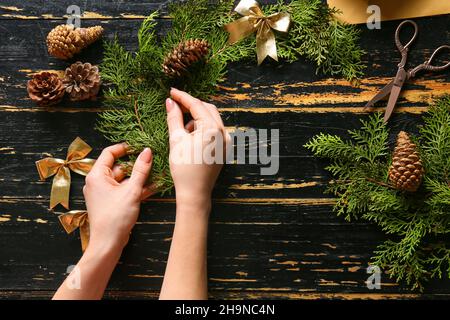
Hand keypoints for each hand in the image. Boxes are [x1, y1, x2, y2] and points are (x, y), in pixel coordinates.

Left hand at [83, 144, 153, 252]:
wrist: (108, 244)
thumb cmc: (116, 217)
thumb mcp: (131, 191)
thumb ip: (141, 170)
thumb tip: (147, 151)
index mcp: (97, 176)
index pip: (109, 153)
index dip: (125, 148)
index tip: (140, 147)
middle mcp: (97, 182)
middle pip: (119, 167)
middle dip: (136, 165)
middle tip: (152, 161)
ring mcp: (104, 193)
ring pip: (123, 179)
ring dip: (139, 178)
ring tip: (157, 174)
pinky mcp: (110, 202)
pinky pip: (124, 190)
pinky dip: (136, 188)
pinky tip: (153, 187)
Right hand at [166, 88, 230, 209]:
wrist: (195, 192)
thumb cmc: (184, 168)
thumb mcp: (176, 140)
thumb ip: (174, 118)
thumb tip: (170, 102)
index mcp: (213, 129)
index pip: (196, 105)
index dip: (182, 97)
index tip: (171, 91)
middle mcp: (224, 133)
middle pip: (207, 109)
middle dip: (191, 106)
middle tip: (175, 105)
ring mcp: (226, 141)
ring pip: (211, 119)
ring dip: (196, 118)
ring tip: (181, 130)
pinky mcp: (224, 148)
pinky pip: (213, 131)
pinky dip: (202, 128)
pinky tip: (189, 137)